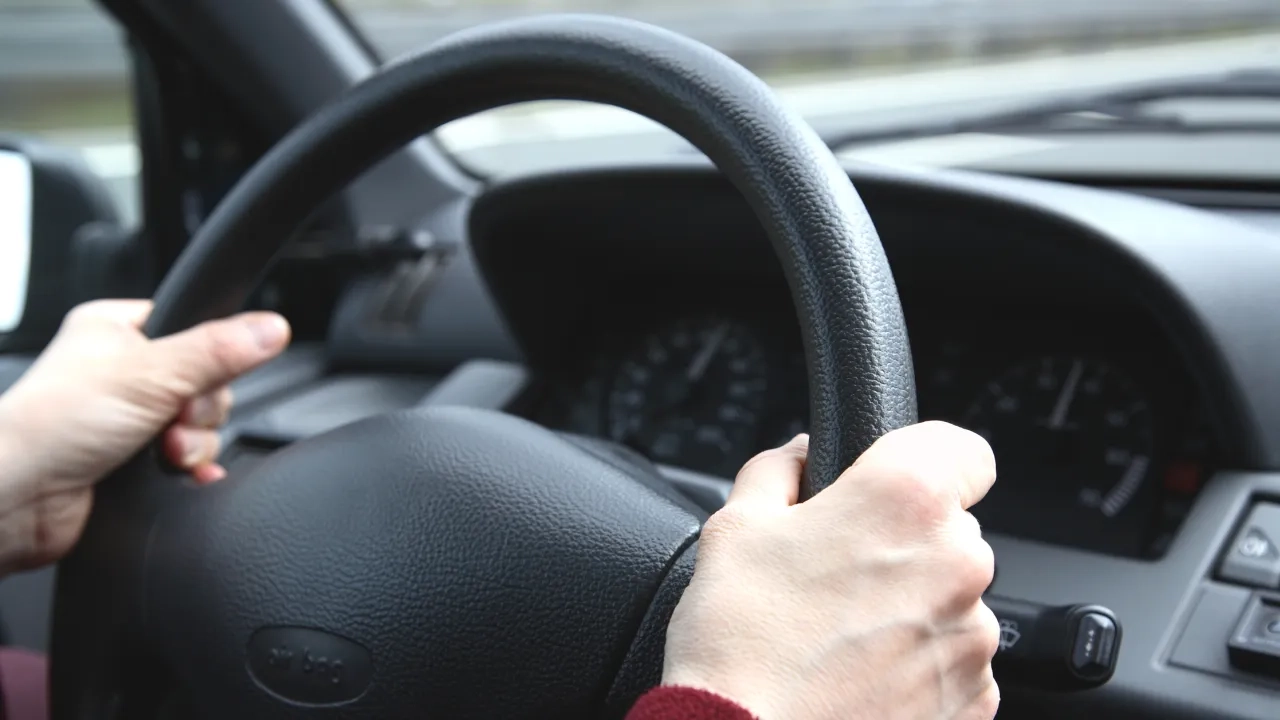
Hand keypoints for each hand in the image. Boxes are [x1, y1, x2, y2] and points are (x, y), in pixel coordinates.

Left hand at [0, 300, 290, 572]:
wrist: (14, 500)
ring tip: (163, 454)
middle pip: (205, 382)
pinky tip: (183, 476)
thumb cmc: (50, 426)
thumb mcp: (151, 374)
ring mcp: (124, 418)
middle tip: (171, 420)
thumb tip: (271, 328)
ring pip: (199, 425)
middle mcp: (119, 372)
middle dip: (198, 412)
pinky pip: (186, 460)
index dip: (209, 355)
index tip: (199, 375)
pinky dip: (191, 470)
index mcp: (114, 330)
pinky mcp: (128, 461)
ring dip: (192, 445)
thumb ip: (218, 351)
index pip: (192, 327)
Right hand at [663, 423, 999, 719]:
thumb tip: (799, 457)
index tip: (898, 482)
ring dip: (909, 609)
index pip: (964, 450)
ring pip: (950, 600)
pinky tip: (858, 678)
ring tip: (839, 639)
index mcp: (904, 502)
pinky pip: (953, 663)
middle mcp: (956, 565)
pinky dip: (917, 666)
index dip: (927, 460)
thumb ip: (778, 472)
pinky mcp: (973, 700)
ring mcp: (971, 640)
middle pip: (949, 532)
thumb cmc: (739, 643)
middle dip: (901, 544)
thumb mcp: (735, 528)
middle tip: (836, 575)